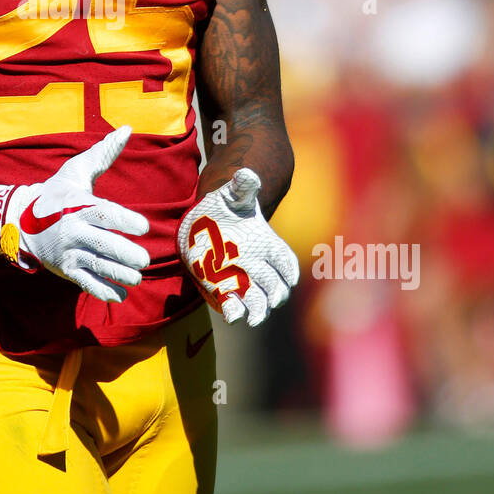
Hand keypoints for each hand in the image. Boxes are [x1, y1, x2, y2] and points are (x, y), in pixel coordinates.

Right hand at [0, 126, 149, 303]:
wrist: (19, 219)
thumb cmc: (56, 192)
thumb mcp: (77, 171)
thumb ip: (104, 154)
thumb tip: (126, 129)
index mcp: (79, 205)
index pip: (104, 213)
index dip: (125, 221)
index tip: (144, 227)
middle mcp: (72, 230)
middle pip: (102, 244)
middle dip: (125, 254)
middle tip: (144, 260)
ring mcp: (67, 252)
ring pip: (96, 266)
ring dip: (119, 275)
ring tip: (137, 277)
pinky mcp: (64, 269)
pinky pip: (85, 282)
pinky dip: (102, 291)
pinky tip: (120, 295)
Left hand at [177, 169, 298, 325]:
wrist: (203, 222)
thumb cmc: (225, 208)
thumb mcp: (234, 195)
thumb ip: (242, 187)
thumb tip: (247, 174)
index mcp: (267, 244)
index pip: (285, 261)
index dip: (289, 271)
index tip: (289, 278)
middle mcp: (258, 266)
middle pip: (275, 285)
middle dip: (275, 295)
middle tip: (271, 301)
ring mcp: (242, 280)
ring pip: (258, 300)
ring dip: (258, 311)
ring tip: (253, 319)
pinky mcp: (223, 290)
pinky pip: (233, 305)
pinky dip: (233, 311)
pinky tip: (231, 314)